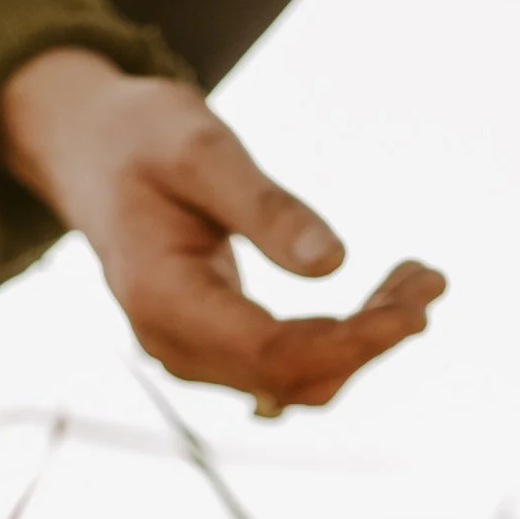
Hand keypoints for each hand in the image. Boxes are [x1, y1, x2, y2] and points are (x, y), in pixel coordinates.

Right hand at [0, 47, 445, 408]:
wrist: (88, 151)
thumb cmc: (141, 137)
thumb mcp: (202, 148)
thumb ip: (265, 207)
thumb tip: (335, 263)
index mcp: (160, 297)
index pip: (271, 352)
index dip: (351, 340)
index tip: (416, 307)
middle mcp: (172, 344)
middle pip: (292, 377)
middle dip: (370, 338)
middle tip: (431, 279)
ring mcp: (192, 354)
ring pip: (297, 382)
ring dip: (364, 342)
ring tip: (419, 280)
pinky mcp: (215, 348)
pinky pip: (289, 366)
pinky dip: (343, 339)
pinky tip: (386, 296)